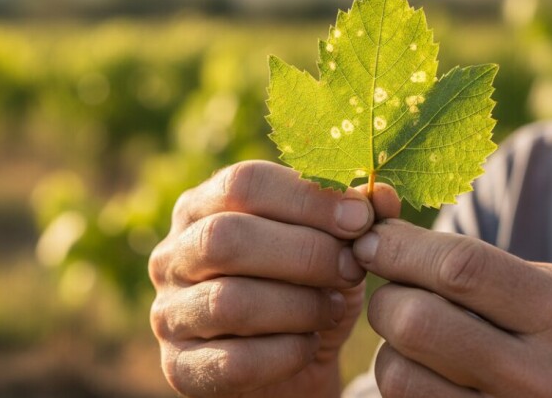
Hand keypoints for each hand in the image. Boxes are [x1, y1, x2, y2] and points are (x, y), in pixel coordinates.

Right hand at [148, 161, 399, 396]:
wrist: (290, 363)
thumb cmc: (307, 287)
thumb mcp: (334, 246)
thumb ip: (357, 216)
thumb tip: (382, 195)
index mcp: (203, 205)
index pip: (244, 182)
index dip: (307, 198)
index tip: (360, 219)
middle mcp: (173, 254)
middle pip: (227, 237)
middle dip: (304, 253)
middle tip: (353, 269)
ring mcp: (169, 312)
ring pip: (229, 301)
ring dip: (297, 306)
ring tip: (334, 309)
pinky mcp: (178, 368)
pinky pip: (232, 363)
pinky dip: (283, 354)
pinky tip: (309, 347)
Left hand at [354, 219, 551, 396]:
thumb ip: (488, 269)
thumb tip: (390, 242)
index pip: (461, 267)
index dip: (402, 248)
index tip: (371, 237)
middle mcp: (538, 377)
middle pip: (416, 321)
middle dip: (387, 297)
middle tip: (396, 292)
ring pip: (397, 374)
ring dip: (391, 347)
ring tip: (417, 340)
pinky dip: (404, 382)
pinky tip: (428, 372)